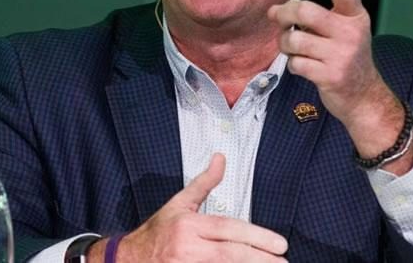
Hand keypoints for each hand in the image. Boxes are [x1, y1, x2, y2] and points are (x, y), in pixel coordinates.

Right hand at [92, 154, 286, 261]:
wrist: (130, 259)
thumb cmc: (158, 232)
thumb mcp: (180, 204)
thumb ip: (204, 184)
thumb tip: (221, 159)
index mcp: (187, 226)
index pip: (227, 229)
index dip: (256, 237)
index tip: (279, 243)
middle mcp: (186, 249)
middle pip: (230, 254)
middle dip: (260, 258)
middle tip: (282, 260)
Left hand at [267, 0, 407, 161]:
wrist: (363, 95)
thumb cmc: (344, 57)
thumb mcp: (343, 32)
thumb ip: (315, 18)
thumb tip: (274, 10)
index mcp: (356, 17)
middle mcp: (351, 33)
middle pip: (306, 11)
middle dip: (284, 13)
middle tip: (277, 16)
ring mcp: (342, 55)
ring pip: (295, 39)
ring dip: (285, 43)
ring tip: (292, 47)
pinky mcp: (331, 75)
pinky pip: (296, 63)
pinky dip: (293, 64)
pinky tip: (303, 66)